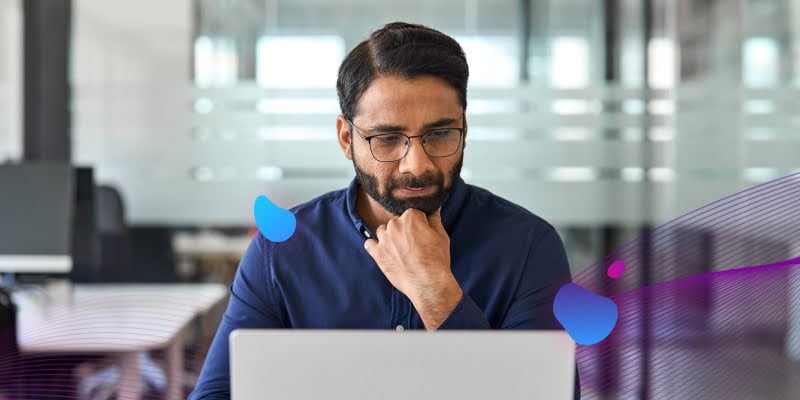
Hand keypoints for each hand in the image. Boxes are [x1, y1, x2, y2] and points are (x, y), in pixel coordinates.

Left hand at [364, 208, 462, 330]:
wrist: (428, 283)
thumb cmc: (437, 260)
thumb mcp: (441, 236)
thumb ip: (435, 219)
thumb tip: (434, 210)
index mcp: (411, 216)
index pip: (412, 213)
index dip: (418, 224)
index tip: (422, 233)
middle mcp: (394, 224)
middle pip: (396, 222)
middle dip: (403, 231)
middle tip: (413, 244)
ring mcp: (384, 239)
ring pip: (382, 231)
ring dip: (389, 237)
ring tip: (400, 250)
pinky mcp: (377, 254)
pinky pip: (369, 244)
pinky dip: (375, 247)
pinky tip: (384, 252)